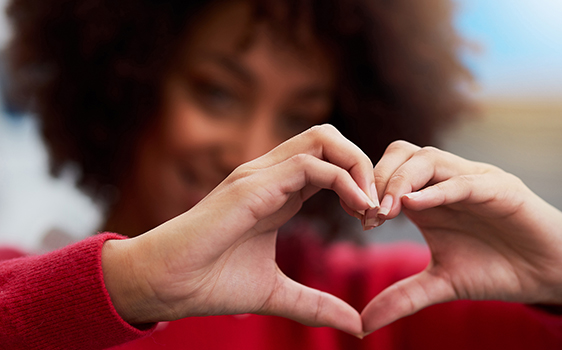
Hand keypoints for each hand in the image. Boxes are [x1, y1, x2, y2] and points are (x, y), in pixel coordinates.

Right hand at [102, 125, 378, 336]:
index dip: (359, 184)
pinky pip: (310, 165)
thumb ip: (316, 304)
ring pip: (324, 139)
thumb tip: (355, 325)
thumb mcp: (277, 293)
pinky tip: (359, 210)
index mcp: (278, 192)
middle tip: (378, 207)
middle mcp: (270, 175)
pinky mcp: (252, 185)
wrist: (165, 285)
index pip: (329, 163)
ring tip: (372, 208)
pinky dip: (344, 181)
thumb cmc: (210, 283)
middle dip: (364, 164)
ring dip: (358, 167)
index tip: (374, 221)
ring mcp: (260, 175)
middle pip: (330, 138)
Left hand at [361, 141, 561, 333]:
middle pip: (403, 154)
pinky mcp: (503, 189)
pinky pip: (466, 181)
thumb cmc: (495, 270)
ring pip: (430, 159)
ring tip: (386, 210)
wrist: (549, 274)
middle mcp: (449, 181)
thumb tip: (362, 324)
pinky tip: (416, 204)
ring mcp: (475, 180)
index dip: (369, 190)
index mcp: (430, 197)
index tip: (358, 219)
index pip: (390, 172)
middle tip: (368, 214)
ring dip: (402, 180)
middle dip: (379, 179)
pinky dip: (439, 189)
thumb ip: (403, 297)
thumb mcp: (441, 284)